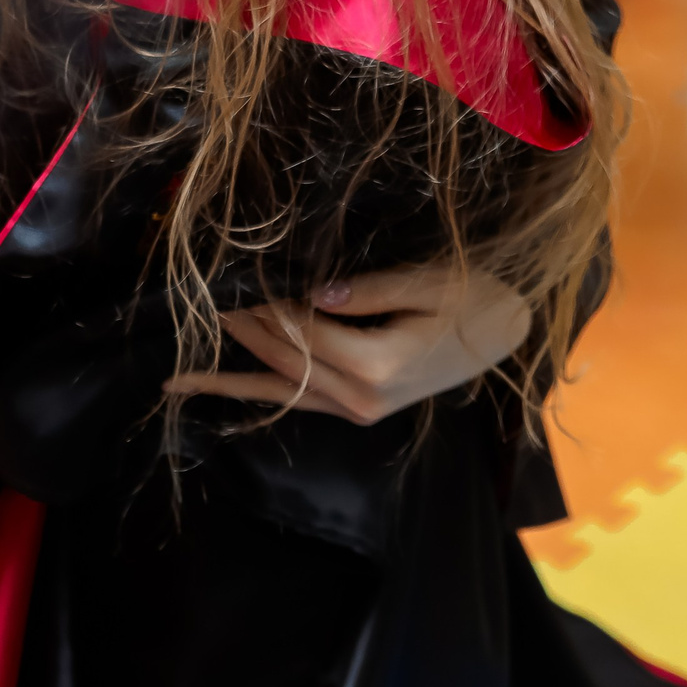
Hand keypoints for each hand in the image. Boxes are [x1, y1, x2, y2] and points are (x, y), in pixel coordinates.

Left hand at [162, 260, 533, 424]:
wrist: (508, 333)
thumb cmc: (473, 298)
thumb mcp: (428, 281)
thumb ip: (368, 290)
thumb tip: (312, 293)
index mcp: (377, 364)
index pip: (298, 330)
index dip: (261, 303)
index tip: (224, 277)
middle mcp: (361, 397)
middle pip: (281, 359)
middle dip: (238, 329)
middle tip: (192, 303)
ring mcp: (359, 409)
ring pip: (279, 389)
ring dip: (229, 378)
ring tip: (177, 375)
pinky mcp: (358, 409)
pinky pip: (296, 401)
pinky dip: (252, 394)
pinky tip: (213, 389)